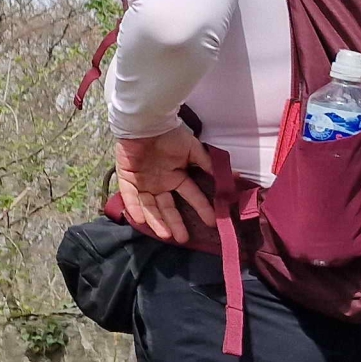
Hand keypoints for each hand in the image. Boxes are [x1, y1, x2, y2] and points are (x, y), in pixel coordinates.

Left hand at [114, 129, 216, 244]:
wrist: (147, 122)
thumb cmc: (171, 134)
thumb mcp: (193, 150)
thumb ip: (209, 165)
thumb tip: (234, 177)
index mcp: (177, 176)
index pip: (191, 196)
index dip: (202, 209)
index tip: (213, 222)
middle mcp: (160, 183)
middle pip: (168, 207)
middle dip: (175, 223)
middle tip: (183, 239)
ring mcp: (143, 182)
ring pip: (149, 206)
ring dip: (157, 220)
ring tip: (166, 235)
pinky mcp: (126, 178)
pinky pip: (129, 196)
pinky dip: (134, 207)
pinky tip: (141, 220)